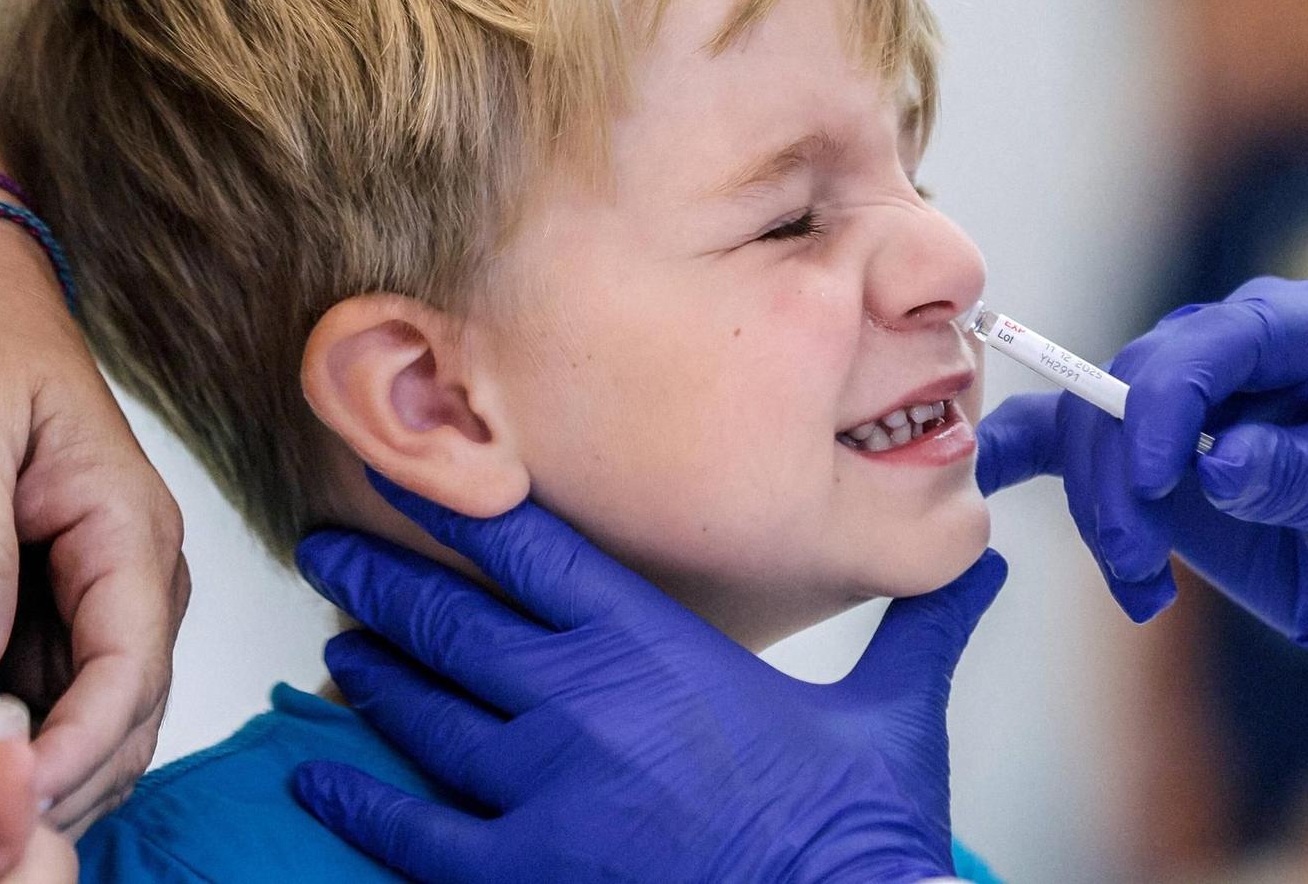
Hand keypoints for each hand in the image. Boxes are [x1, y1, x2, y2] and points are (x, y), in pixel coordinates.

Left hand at [0, 220, 187, 831]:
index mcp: (129, 521)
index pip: (129, 666)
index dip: (80, 746)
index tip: (10, 796)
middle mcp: (139, 558)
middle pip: (135, 704)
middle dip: (75, 777)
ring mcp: (109, 575)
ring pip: (111, 704)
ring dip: (62, 765)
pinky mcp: (71, 583)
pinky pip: (71, 678)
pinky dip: (40, 731)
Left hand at [291, 474, 1004, 882]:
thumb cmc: (857, 835)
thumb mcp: (896, 712)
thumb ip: (926, 623)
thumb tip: (987, 558)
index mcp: (658, 646)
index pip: (536, 548)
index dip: (464, 501)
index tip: (410, 464)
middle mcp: (581, 703)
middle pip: (454, 619)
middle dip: (383, 574)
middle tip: (329, 544)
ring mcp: (541, 793)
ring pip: (422, 713)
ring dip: (372, 671)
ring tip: (339, 642)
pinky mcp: (522, 877)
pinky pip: (411, 826)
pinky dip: (357, 793)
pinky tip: (321, 773)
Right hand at [979, 277, 1307, 682]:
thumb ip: (1304, 474)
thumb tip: (1223, 468)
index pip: (1216, 339)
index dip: (1169, 402)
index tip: (1162, 484)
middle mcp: (1245, 343)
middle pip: (1134, 379)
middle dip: (1121, 476)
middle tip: (1142, 565)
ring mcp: (1195, 394)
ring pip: (1094, 420)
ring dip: (1098, 506)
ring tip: (1141, 584)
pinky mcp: (1156, 448)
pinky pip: (1069, 432)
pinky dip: (1025, 455)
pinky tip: (984, 479)